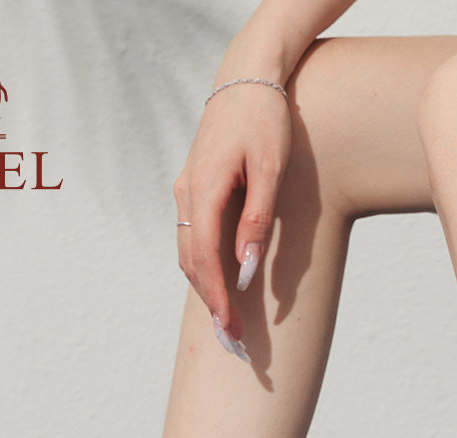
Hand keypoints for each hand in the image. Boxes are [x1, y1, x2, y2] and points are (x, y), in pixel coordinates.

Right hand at [173, 81, 291, 358]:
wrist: (247, 77)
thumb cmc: (265, 119)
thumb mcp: (270, 169)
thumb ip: (257, 220)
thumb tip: (246, 269)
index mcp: (203, 189)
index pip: (205, 259)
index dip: (216, 298)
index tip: (229, 330)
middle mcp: (186, 193)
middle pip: (191, 262)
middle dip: (211, 304)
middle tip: (231, 342)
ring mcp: (185, 191)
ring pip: (188, 252)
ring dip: (205, 289)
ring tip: (226, 323)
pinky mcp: (193, 188)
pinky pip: (192, 238)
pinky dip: (202, 267)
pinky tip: (219, 286)